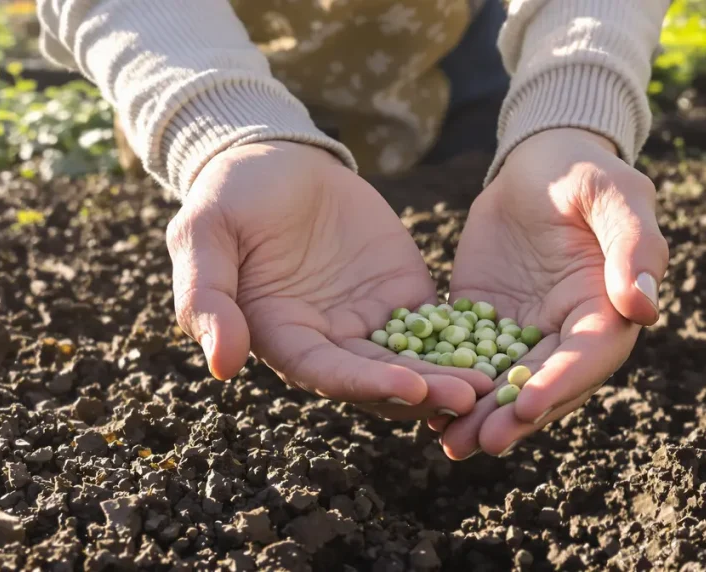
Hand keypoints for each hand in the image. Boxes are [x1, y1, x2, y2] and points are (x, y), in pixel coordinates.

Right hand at [166, 141, 493, 419]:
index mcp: (282, 337)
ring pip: (414, 360)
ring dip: (451, 375)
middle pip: (379, 379)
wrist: (274, 159)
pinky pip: (438, 325)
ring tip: (495, 381)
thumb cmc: (230, 196)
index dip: (366, 385)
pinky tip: (501, 346)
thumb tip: (221, 364)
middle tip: (472, 396)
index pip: (326, 373)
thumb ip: (207, 296)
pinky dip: (466, 340)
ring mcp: (368, 322)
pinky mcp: (402, 296)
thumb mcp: (204, 235)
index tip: (411, 388)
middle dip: (425, 390)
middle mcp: (328, 341)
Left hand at [437, 129, 668, 458]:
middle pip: (544, 383)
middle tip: (478, 442)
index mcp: (608, 309)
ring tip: (448, 442)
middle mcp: (569, 332)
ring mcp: (525, 331)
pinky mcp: (486, 322)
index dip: (562, 383)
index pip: (588, 356)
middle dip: (513, 416)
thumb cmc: (586, 173)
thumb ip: (634, 246)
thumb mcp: (614, 195)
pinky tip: (424, 406)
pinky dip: (452, 383)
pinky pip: (469, 358)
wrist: (538, 162)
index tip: (529, 407)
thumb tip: (643, 307)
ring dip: (481, 415)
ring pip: (505, 382)